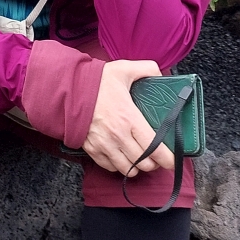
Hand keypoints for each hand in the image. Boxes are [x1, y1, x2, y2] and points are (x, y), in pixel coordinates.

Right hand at [84, 58, 171, 175]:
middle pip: (144, 163)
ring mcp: (104, 144)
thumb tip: (160, 74)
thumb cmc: (95, 81)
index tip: (172, 161)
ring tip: (140, 159)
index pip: (155, 148)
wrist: (67, 89)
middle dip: (154, 163)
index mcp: (130, 118)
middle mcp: (118, 136)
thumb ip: (146, 69)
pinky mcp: (92, 148)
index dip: (168, 160)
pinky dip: (119, 166)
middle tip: (156, 155)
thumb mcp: (123, 69)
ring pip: (128, 169)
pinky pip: (110, 167)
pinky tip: (122, 157)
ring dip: (137, 167)